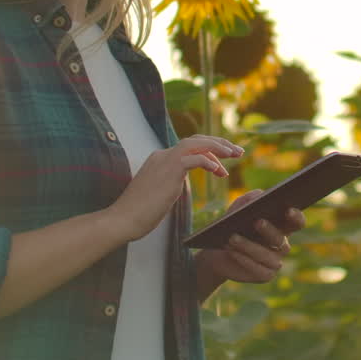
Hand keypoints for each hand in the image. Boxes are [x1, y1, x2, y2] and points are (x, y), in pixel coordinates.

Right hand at [110, 135, 241, 241]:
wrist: (122, 220)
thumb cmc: (138, 213)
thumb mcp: (157, 193)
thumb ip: (168, 183)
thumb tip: (177, 184)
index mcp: (160, 159)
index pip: (189, 147)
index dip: (210, 152)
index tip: (224, 164)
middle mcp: (162, 155)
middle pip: (196, 140)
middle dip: (219, 143)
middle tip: (237, 151)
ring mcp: (165, 161)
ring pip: (197, 144)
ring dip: (218, 147)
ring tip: (234, 154)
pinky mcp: (169, 170)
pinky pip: (195, 158)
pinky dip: (209, 161)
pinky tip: (219, 171)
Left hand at [196, 190, 306, 289]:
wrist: (217, 250)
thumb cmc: (232, 224)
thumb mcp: (238, 207)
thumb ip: (250, 199)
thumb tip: (260, 196)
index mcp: (282, 226)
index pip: (297, 222)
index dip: (296, 217)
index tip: (288, 210)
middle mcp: (282, 245)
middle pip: (281, 239)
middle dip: (268, 230)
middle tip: (256, 222)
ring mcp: (275, 262)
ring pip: (267, 256)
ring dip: (249, 246)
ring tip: (232, 238)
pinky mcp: (265, 275)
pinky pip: (258, 270)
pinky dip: (244, 260)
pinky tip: (233, 251)